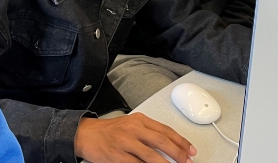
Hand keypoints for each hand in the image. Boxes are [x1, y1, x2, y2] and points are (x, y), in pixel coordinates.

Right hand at [74, 113, 194, 162]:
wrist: (86, 134)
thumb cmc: (110, 131)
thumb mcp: (131, 124)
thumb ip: (149, 133)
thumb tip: (170, 145)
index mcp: (140, 120)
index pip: (166, 131)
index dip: (181, 142)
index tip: (191, 150)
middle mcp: (134, 129)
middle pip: (162, 142)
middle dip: (178, 154)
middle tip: (188, 162)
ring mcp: (126, 143)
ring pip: (152, 156)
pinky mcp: (117, 156)